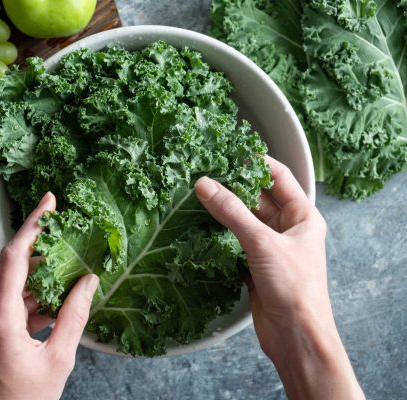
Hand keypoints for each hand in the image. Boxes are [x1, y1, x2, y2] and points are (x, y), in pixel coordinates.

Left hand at [0, 192, 98, 399]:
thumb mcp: (58, 358)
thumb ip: (75, 316)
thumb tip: (89, 282)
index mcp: (1, 317)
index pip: (14, 256)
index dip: (33, 225)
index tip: (49, 201)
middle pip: (18, 268)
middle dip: (46, 251)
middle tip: (73, 237)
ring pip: (20, 288)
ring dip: (46, 279)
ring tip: (76, 271)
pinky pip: (18, 304)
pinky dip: (40, 299)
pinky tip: (63, 302)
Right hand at [195, 156, 363, 399]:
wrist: (295, 336)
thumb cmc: (294, 288)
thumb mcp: (262, 242)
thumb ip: (231, 212)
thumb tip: (205, 184)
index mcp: (302, 217)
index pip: (279, 177)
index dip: (255, 162)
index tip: (228, 152)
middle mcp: (288, 229)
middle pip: (258, 198)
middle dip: (233, 186)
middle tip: (205, 173)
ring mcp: (270, 248)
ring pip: (244, 220)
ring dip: (224, 210)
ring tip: (197, 195)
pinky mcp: (255, 265)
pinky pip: (235, 241)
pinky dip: (220, 234)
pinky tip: (201, 226)